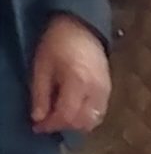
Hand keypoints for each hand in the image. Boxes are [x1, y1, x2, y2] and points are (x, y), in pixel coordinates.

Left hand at [27, 18, 110, 136]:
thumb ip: (40, 94)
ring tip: (60, 116)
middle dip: (62, 126)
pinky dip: (85, 117)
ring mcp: (106, 91)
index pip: (67, 115)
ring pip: (93, 121)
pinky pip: (99, 113)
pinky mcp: (109, 89)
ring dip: (75, 124)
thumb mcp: (42, 67)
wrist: (81, 26)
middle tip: (48, 121)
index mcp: (78, 82)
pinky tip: (73, 109)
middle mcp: (96, 90)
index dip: (51, 125)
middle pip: (82, 122)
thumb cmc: (57, 43)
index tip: (37, 126)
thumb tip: (38, 118)